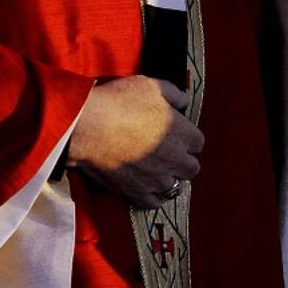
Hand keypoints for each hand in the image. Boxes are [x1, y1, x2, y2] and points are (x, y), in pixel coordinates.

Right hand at [67, 75, 203, 209]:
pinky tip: (147, 187)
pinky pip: (154, 202)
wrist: (88, 126)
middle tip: (168, 153)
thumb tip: (183, 100)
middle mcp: (175, 159)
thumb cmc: (119, 102)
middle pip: (191, 168)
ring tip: (155, 170)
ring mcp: (156, 179)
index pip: (198, 142)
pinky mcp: (137, 192)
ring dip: (167, 178)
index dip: (186, 136)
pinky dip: (153, 196)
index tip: (176, 133)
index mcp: (182, 133)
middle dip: (182, 160)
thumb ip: (173, 93)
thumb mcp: (150, 85)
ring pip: (174, 186)